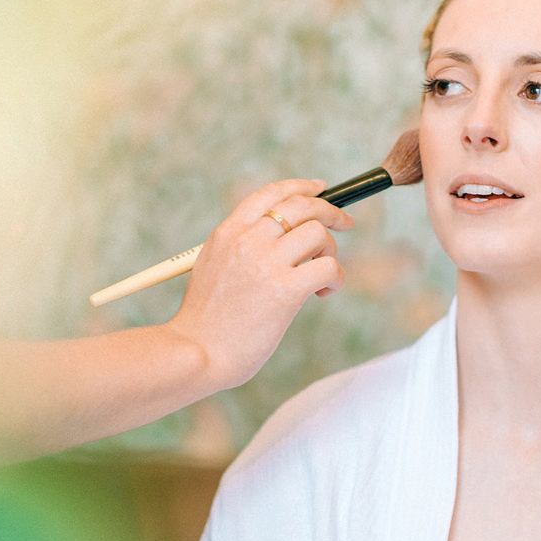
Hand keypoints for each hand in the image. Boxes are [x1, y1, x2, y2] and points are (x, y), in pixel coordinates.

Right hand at [170, 179, 353, 390]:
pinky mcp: (285, 290)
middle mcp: (247, 240)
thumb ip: (240, 247)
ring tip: (321, 275)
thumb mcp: (213, 266)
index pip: (271, 193)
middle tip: (345, 223)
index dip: (301, 186)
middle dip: (330, 210)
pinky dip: (335, 278)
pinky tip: (323, 293)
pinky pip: (328, 267)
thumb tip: (279, 237)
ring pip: (318, 233)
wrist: (195, 353)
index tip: (320, 189)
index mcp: (228, 232)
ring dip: (330, 250)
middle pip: (301, 205)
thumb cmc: (206, 321)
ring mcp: (266, 263)